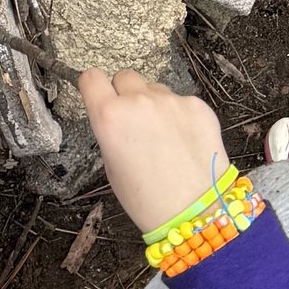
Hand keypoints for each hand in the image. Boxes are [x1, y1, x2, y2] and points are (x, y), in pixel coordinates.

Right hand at [77, 65, 232, 233]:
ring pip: (154, 88)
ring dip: (154, 104)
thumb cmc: (147, 199)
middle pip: (124, 77)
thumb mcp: (112, 166)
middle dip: (125, 94)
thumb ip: (111, 131)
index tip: (99, 95)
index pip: (91, 78)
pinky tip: (183, 141)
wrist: (195, 211)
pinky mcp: (197, 105)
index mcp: (109, 117)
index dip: (94, 87)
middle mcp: (138, 101)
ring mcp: (171, 100)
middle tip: (134, 121)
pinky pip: (180, 101)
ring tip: (163, 137)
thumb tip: (117, 116)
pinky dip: (179, 115)